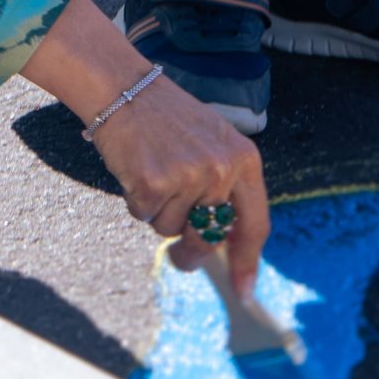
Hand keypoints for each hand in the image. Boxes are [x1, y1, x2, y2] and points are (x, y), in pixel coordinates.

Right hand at [89, 75, 269, 288]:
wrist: (123, 88)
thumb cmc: (165, 118)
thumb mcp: (211, 144)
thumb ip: (224, 188)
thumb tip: (223, 244)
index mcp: (243, 160)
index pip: (255, 224)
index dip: (247, 261)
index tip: (244, 291)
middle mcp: (221, 170)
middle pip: (210, 236)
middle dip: (192, 251)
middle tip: (180, 257)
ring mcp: (188, 177)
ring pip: (172, 227)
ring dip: (158, 211)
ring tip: (152, 172)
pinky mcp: (153, 183)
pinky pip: (144, 215)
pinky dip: (136, 200)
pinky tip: (135, 169)